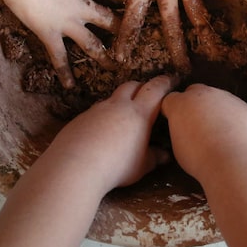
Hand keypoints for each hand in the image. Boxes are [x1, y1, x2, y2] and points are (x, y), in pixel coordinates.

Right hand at [0, 0, 121, 88]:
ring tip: (116, 67)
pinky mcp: (50, 34)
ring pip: (93, 44)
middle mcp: (83, 7)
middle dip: (123, 31)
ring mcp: (68, 23)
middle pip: (111, 21)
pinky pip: (59, 58)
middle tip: (135, 40)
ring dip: (105, 57)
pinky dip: (65, 73)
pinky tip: (71, 86)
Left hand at [46, 75, 173, 192]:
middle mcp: (118, 105)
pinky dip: (104, 115)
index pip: (155, 89)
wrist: (74, 166)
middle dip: (143, 86)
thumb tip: (165, 156)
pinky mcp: (81, 118)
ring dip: (121, 100)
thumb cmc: (116, 166)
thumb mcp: (141, 166)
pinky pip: (96, 111)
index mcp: (139, 113)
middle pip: (133, 85)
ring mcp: (97, 110)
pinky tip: (102, 130)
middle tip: (149, 94)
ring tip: (125, 114)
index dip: (165, 82)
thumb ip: (154, 157)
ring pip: (113, 97)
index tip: (171, 80)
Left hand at [114, 0, 224, 71]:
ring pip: (198, 15)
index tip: (122, 58)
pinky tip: (240, 18)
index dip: (126, 39)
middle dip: (176, 49)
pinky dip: (230, 2)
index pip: (131, 19)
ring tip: (217, 53)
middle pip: (171, 26)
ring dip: (208, 36)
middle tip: (181, 70)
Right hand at [161, 84, 246, 181]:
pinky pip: (234, 109)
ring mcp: (226, 98)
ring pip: (216, 99)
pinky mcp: (244, 105)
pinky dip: (232, 118)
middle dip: (193, 105)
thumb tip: (184, 130)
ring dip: (214, 111)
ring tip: (217, 134)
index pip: (171, 100)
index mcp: (182, 104)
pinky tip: (233, 136)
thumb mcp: (178, 147)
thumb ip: (180, 130)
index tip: (175, 122)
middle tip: (195, 125)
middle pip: (194, 92)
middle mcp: (203, 95)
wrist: (236, 161)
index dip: (172, 111)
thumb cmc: (203, 159)